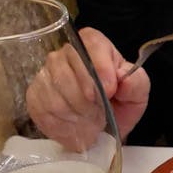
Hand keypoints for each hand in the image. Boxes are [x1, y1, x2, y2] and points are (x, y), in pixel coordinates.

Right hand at [26, 27, 148, 150]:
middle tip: (100, 115)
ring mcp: (46, 73)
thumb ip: (136, 82)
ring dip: (75, 114)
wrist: (107, 127)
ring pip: (53, 92)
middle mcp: (66, 53)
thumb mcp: (138, 93)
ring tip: (90, 123)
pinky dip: (61, 124)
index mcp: (95, 45)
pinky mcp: (34, 96)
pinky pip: (41, 109)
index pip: (92, 43)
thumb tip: (123, 77)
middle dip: (86, 98)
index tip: (109, 91)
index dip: (100, 67)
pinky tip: (75, 129)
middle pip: (65, 68)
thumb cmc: (121, 103)